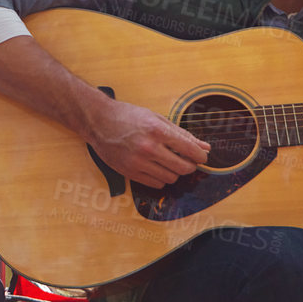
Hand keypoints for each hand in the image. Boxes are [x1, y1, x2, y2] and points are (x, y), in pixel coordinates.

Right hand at [83, 96, 210, 187]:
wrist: (98, 121)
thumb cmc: (127, 116)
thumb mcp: (156, 118)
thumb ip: (181, 134)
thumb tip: (204, 146)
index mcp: (157, 130)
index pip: (189, 150)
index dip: (200, 155)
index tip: (201, 156)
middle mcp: (148, 148)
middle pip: (183, 168)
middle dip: (190, 165)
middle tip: (186, 160)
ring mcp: (138, 162)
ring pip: (171, 178)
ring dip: (174, 172)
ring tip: (167, 162)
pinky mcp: (129, 172)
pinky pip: (156, 184)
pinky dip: (160, 178)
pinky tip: (155, 167)